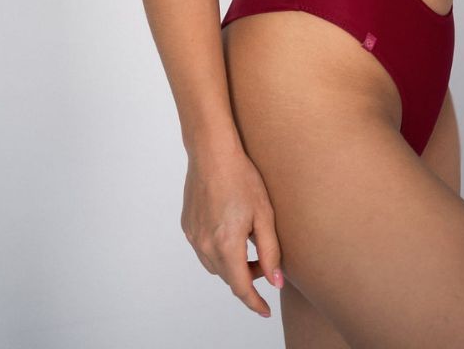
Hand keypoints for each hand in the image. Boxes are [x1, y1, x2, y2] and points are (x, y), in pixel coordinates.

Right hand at [181, 144, 284, 317]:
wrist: (212, 153)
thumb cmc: (241, 178)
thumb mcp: (264, 215)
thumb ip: (270, 252)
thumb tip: (276, 282)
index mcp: (226, 245)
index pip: (241, 288)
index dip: (254, 302)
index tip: (265, 310)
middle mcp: (205, 245)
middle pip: (228, 277)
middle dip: (247, 278)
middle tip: (265, 264)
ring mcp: (193, 236)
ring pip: (214, 266)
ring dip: (231, 266)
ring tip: (248, 246)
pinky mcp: (187, 226)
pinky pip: (203, 250)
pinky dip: (217, 251)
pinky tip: (229, 232)